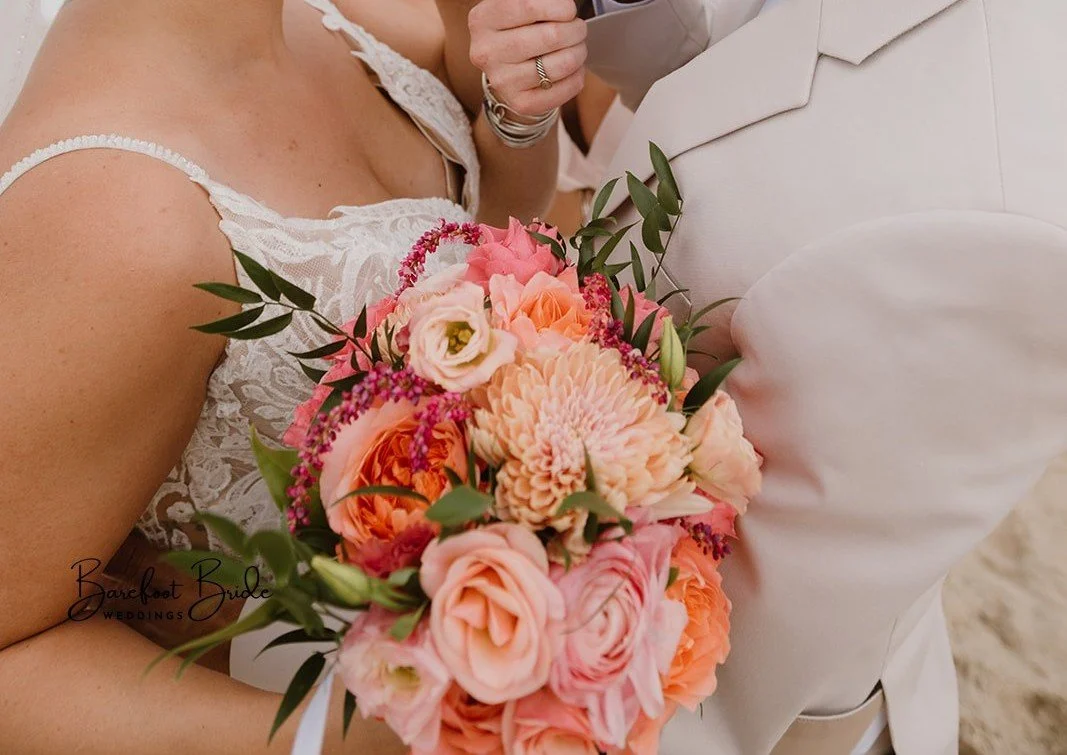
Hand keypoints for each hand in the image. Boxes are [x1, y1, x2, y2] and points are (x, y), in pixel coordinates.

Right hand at [468, 0, 587, 115]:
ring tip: (576, 47)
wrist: (505, 69)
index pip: (529, 6)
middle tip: (577, 28)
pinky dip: (577, 75)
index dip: (560, 7)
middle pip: (551, 36)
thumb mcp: (517, 7)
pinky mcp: (521, 103)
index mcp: (482, 20)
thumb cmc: (516, 29)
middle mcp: (487, 52)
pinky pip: (566, 89)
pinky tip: (573, 68)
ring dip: (579, 52)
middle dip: (575, 30)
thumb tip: (565, 6)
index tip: (568, 10)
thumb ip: (535, 3)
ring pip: (562, 63)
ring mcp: (503, 81)